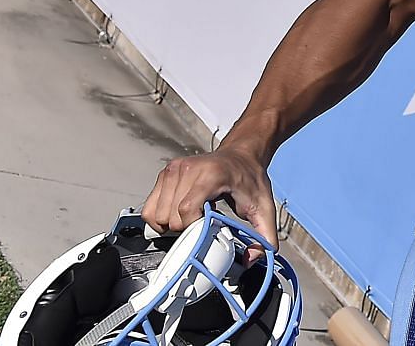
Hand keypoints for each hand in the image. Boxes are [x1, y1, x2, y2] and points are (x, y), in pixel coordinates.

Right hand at [142, 144, 277, 249]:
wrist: (241, 155)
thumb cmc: (249, 179)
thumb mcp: (264, 206)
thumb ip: (264, 235)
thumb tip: (252, 259)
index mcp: (212, 175)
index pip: (187, 210)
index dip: (193, 227)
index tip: (206, 229)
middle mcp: (189, 169)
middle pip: (169, 216)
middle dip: (184, 229)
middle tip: (201, 223)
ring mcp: (174, 169)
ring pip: (156, 214)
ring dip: (170, 224)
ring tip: (192, 217)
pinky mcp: (165, 173)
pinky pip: (149, 207)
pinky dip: (159, 217)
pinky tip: (179, 214)